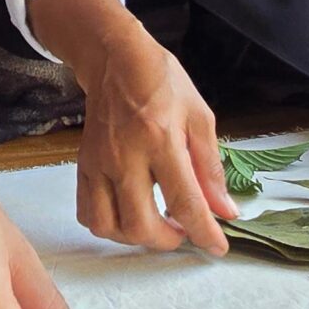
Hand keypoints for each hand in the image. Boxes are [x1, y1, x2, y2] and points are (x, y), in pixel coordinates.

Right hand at [73, 21, 235, 252]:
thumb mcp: (199, 116)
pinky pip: (88, 214)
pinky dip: (109, 226)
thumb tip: (226, 211)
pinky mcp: (82, 166)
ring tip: (155, 224)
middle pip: (140, 225)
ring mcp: (99, 164)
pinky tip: (128, 214)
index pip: (184, 201)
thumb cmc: (162, 83)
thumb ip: (210, 168)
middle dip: (167, 240)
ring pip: (109, 227)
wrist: (115, 60)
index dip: (204, 233)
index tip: (217, 248)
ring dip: (135, 238)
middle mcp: (125, 157)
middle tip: (183, 231)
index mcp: (161, 140)